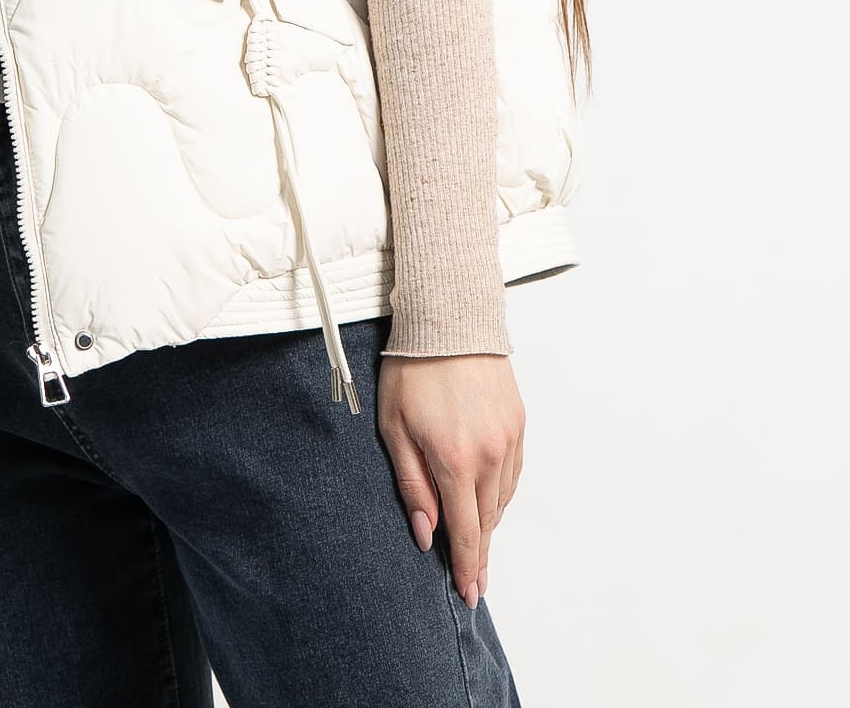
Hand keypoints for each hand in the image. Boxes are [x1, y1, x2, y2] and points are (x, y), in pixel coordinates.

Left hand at [377, 352, 524, 607]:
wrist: (449, 317)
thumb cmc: (412, 369)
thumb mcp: (394, 427)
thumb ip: (412, 485)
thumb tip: (426, 533)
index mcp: (455, 460)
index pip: (466, 532)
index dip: (467, 567)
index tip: (469, 595)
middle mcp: (490, 455)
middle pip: (488, 521)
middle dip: (479, 553)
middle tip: (473, 580)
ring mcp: (509, 439)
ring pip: (503, 499)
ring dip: (489, 522)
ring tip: (476, 542)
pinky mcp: (519, 422)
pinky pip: (513, 473)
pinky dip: (501, 492)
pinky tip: (488, 499)